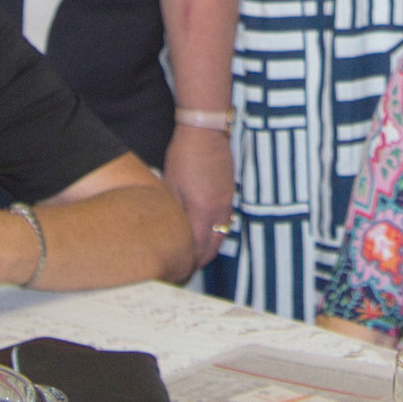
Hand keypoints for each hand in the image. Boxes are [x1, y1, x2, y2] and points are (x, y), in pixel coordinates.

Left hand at [164, 124, 235, 266]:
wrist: (207, 132)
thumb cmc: (184, 156)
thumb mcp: (171, 185)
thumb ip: (174, 213)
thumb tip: (171, 234)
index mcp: (202, 210)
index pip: (197, 248)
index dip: (188, 263)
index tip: (177, 271)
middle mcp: (219, 210)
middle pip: (213, 247)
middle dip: (200, 261)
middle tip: (185, 268)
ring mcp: (227, 202)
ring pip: (222, 235)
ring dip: (210, 247)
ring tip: (194, 254)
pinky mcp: (230, 194)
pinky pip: (226, 221)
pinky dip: (216, 233)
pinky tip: (205, 232)